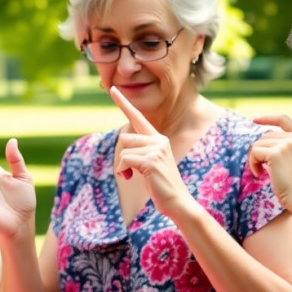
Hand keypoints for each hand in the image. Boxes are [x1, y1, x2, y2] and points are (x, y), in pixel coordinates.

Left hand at [109, 87, 193, 215]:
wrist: (178, 202)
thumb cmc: (162, 186)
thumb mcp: (150, 165)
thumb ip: (140, 152)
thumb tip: (124, 146)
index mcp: (158, 139)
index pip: (138, 117)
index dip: (124, 103)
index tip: (113, 89)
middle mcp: (159, 140)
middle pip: (124, 139)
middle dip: (123, 157)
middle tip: (131, 172)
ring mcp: (156, 149)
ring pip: (123, 151)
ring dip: (123, 166)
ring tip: (134, 176)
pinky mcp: (151, 160)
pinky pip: (124, 161)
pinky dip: (123, 171)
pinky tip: (132, 179)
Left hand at [248, 115, 291, 214]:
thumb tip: (267, 137)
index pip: (284, 119)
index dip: (268, 118)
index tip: (255, 120)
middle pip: (267, 135)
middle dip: (261, 151)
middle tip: (263, 168)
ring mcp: (288, 144)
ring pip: (259, 143)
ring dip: (255, 159)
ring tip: (262, 173)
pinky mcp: (276, 153)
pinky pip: (255, 152)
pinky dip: (252, 164)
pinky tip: (260, 175)